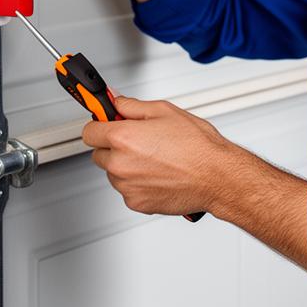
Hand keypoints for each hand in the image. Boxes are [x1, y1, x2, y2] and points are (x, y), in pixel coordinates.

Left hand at [82, 96, 239, 216]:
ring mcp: (127, 186)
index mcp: (123, 137)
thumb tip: (118, 103)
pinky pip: (127, 189)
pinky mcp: (136, 203)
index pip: (89, 131)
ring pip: (113, 173)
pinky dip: (137, 183)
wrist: (216, 176)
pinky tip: (158, 173)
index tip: (107, 125)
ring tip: (154, 158)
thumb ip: (132, 106)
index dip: (100, 126)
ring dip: (125, 165)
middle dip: (114, 146)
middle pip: (99, 153)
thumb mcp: (165, 111)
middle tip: (138, 140)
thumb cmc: (197, 146)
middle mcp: (120, 164)